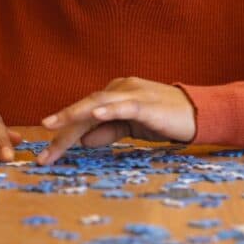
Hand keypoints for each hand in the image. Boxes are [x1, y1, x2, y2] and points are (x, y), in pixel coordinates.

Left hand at [37, 77, 195, 164]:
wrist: (199, 114)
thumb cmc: (164, 120)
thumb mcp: (130, 127)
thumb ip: (107, 131)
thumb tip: (83, 141)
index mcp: (113, 94)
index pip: (83, 115)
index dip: (64, 134)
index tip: (47, 155)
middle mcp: (118, 89)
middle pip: (84, 110)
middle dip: (62, 131)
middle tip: (44, 153)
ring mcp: (131, 93)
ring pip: (96, 104)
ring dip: (73, 116)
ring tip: (53, 126)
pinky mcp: (146, 103)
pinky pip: (124, 106)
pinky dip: (108, 110)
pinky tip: (94, 116)